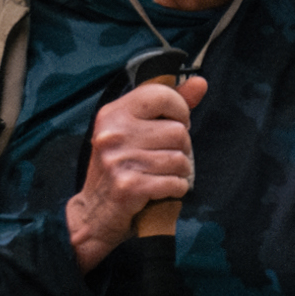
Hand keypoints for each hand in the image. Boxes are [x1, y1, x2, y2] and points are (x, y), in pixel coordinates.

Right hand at [64, 75, 202, 266]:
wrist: (94, 213)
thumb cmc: (120, 167)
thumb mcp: (136, 130)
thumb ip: (169, 105)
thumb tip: (200, 82)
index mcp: (113, 114)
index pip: (161, 95)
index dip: (179, 110)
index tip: (175, 124)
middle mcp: (113, 134)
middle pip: (178, 132)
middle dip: (181, 148)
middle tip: (164, 158)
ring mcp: (119, 160)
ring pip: (180, 159)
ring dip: (180, 172)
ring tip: (163, 175)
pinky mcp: (129, 187)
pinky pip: (176, 183)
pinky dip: (176, 189)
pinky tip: (161, 190)